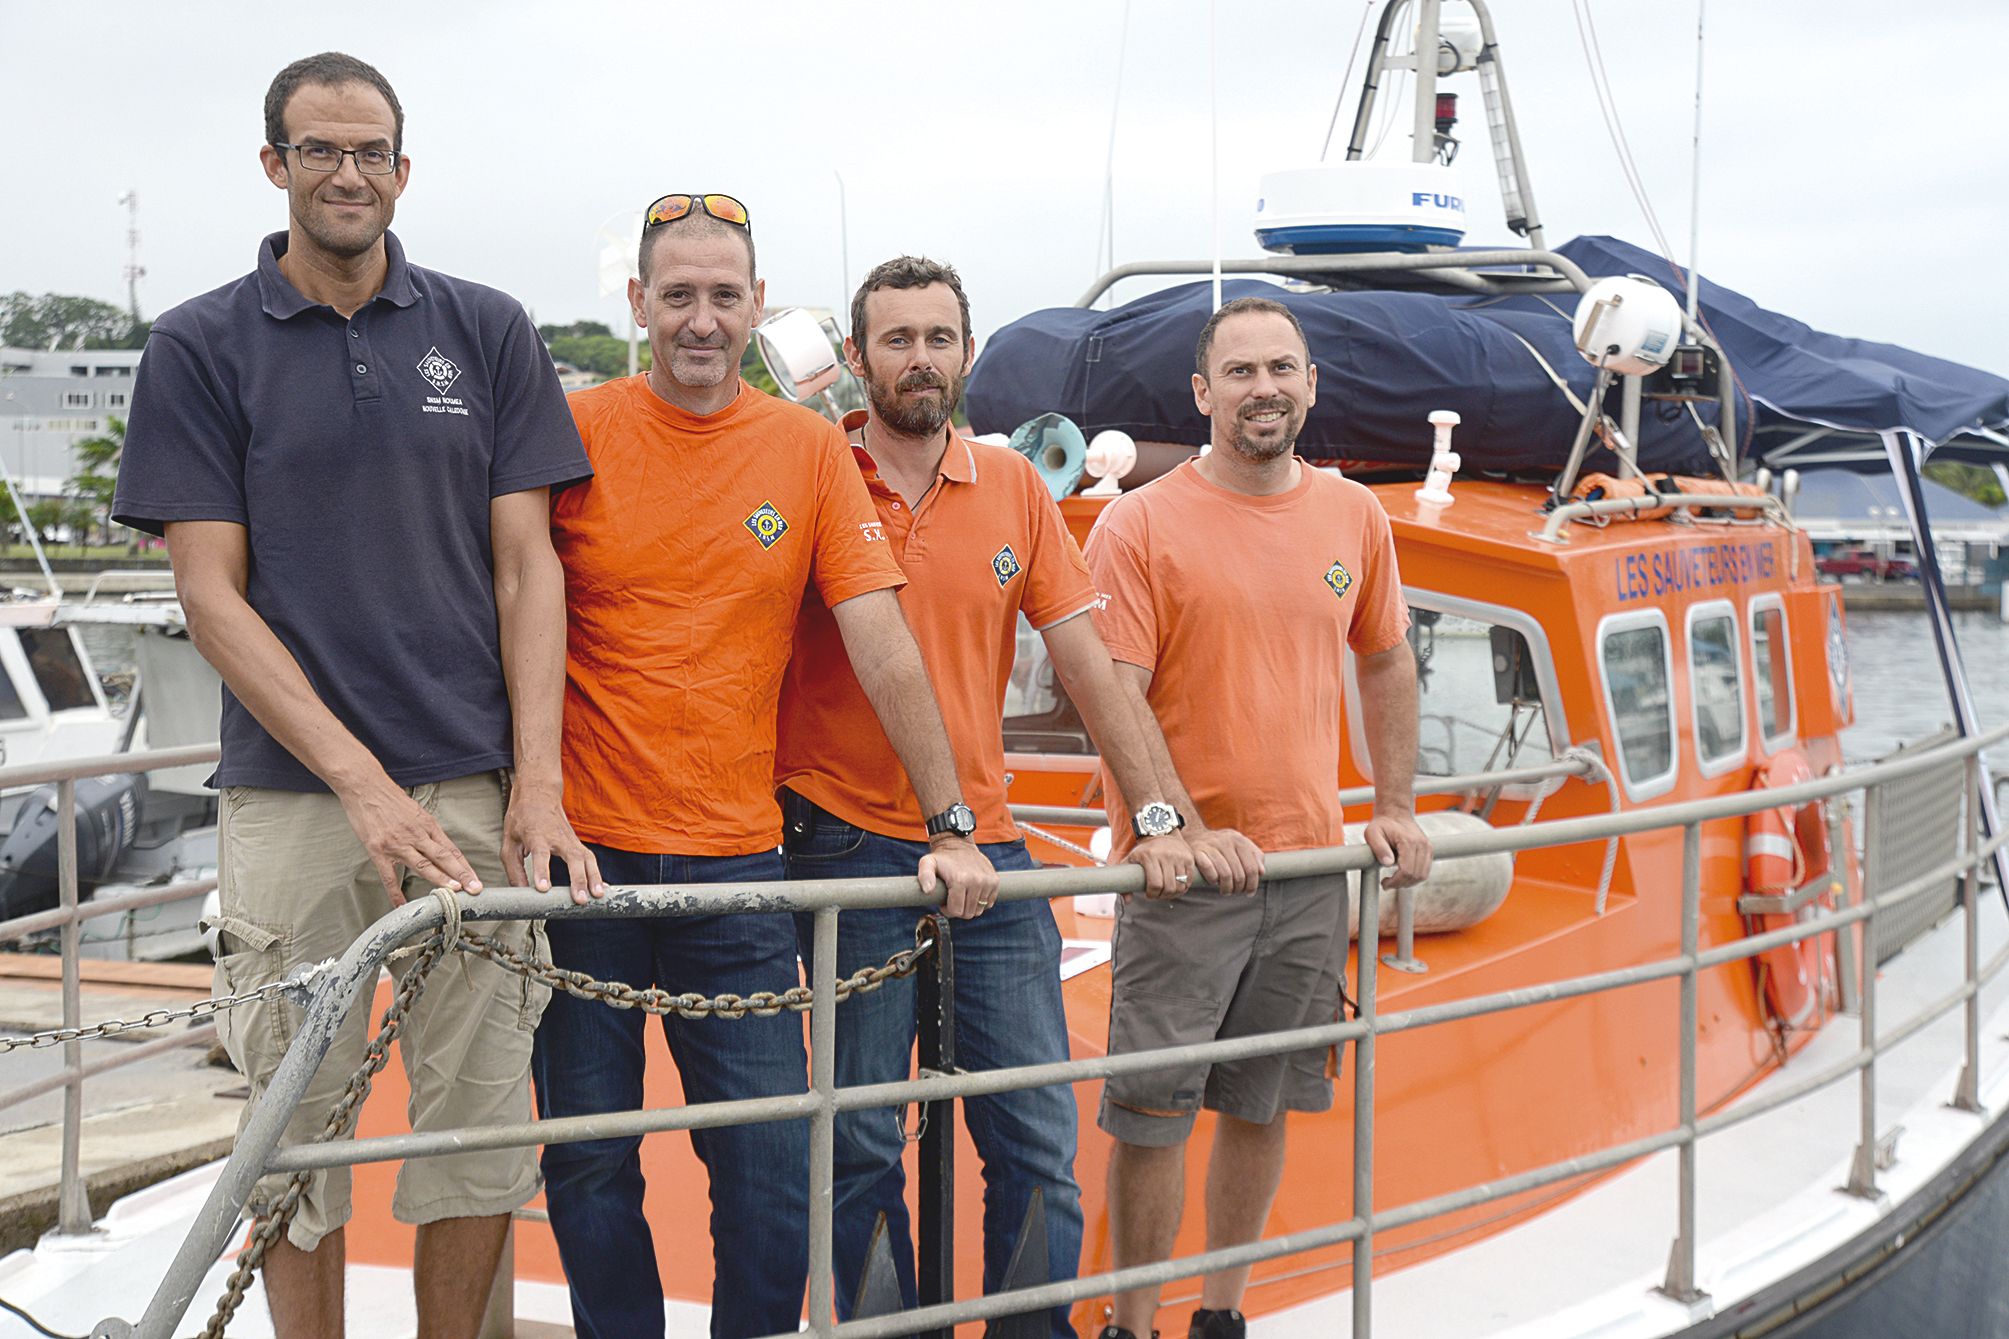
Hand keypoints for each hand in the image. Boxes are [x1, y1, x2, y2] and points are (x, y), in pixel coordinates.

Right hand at [335, 772, 481, 904]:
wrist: (365, 787)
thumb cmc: (389, 798)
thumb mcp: (415, 811)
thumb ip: (426, 830)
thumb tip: (438, 846)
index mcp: (427, 825)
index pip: (451, 849)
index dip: (464, 866)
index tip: (475, 879)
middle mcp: (416, 835)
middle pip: (443, 857)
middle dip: (461, 874)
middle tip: (474, 888)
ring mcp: (398, 843)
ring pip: (423, 864)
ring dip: (439, 879)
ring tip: (453, 891)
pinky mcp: (378, 850)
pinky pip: (388, 876)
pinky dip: (395, 892)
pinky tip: (401, 904)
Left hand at [503, 782, 605, 904]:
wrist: (539, 794)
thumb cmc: (521, 819)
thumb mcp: (508, 843)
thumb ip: (514, 870)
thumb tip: (521, 894)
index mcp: (536, 835)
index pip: (540, 853)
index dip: (542, 871)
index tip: (543, 888)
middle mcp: (557, 837)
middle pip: (572, 857)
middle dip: (578, 879)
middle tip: (580, 899)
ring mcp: (571, 840)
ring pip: (587, 858)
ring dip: (594, 878)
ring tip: (598, 896)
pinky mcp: (577, 844)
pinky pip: (590, 860)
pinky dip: (597, 874)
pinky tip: (601, 889)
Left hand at [919, 838, 999, 918]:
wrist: (959, 845)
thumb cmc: (942, 859)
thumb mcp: (928, 863)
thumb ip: (924, 876)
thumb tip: (927, 891)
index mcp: (960, 880)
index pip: (956, 911)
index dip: (948, 910)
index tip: (944, 900)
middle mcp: (977, 881)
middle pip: (968, 914)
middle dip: (959, 909)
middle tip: (953, 897)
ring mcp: (988, 882)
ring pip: (978, 910)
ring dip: (969, 905)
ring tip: (962, 893)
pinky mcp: (995, 882)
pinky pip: (988, 904)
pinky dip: (980, 901)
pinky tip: (972, 891)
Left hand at [1127, 831, 1197, 899]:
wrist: (1160, 832)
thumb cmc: (1143, 851)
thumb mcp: (1130, 861)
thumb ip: (1124, 881)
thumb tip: (1127, 901)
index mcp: (1149, 856)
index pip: (1155, 884)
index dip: (1152, 894)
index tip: (1149, 894)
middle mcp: (1165, 855)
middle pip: (1168, 887)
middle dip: (1162, 896)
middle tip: (1158, 894)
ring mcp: (1179, 856)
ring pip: (1180, 885)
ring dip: (1173, 893)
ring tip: (1166, 892)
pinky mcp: (1189, 858)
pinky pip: (1189, 880)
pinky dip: (1183, 887)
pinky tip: (1176, 886)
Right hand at [1188, 826, 1263, 894]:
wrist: (1195, 834)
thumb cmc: (1221, 845)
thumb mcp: (1239, 844)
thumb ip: (1254, 855)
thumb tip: (1261, 872)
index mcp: (1238, 840)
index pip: (1252, 868)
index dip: (1253, 884)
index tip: (1249, 892)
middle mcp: (1226, 841)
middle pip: (1239, 874)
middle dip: (1239, 888)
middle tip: (1236, 892)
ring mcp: (1211, 846)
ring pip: (1226, 874)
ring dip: (1227, 888)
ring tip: (1226, 891)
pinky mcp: (1197, 852)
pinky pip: (1209, 870)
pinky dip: (1213, 880)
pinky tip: (1213, 881)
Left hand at [1363, 809, 1432, 888]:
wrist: (1395, 814)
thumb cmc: (1382, 825)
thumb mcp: (1372, 833)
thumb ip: (1378, 847)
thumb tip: (1388, 863)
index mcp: (1408, 841)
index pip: (1406, 870)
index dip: (1395, 882)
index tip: (1384, 884)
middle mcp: (1422, 844)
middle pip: (1415, 875)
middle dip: (1401, 884)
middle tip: (1388, 884)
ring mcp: (1427, 847)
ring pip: (1422, 875)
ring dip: (1408, 882)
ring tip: (1394, 880)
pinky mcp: (1429, 850)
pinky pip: (1425, 871)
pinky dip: (1414, 877)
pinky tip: (1402, 874)